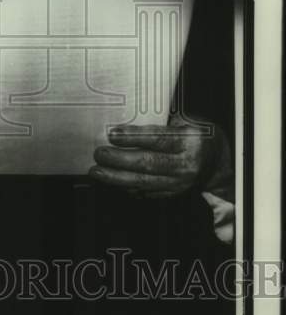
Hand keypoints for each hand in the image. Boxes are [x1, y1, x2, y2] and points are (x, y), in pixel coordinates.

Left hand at [89, 119, 231, 199]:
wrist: (218, 162)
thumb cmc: (197, 135)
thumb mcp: (186, 121)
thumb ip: (162, 122)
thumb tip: (128, 122)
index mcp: (190, 141)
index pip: (158, 139)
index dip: (133, 138)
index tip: (112, 134)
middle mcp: (186, 164)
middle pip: (148, 163)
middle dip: (119, 160)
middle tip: (99, 154)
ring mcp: (181, 182)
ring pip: (144, 182)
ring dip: (117, 177)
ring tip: (98, 172)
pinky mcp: (174, 193)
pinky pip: (147, 192)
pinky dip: (127, 187)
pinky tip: (112, 181)